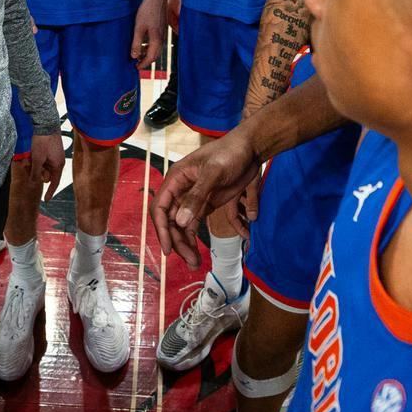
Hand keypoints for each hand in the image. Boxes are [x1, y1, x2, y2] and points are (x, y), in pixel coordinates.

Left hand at [28, 132, 66, 200]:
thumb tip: (34, 183)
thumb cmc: (43, 142)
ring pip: (44, 166)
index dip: (50, 192)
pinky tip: (32, 153)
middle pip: (47, 174)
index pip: (54, 183)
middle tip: (30, 166)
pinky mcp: (51, 150)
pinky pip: (44, 159)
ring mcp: (55, 156)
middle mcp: (58, 162)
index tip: (45, 200)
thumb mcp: (37, 159)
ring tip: (30, 157)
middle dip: (38, 172)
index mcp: (58, 165)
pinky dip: (38, 159)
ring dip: (36, 165)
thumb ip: (36, 172)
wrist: (46, 124)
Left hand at [130, 0, 165, 67]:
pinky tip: (143, 43)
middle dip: (146, 61)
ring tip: (138, 54)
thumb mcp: (138, 28)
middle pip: (155, 55)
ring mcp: (163, 34)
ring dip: (148, 54)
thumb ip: (136, 43)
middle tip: (137, 64)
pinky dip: (150, 47)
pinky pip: (157, 43)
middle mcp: (162, 39)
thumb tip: (134, 56)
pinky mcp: (162, 29)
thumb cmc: (147, 11)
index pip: (151, 58)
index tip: (136, 67)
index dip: (143, 64)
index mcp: (156, 40)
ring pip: (157, 49)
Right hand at [153, 128, 263, 267]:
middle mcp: (181, 190)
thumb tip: (181, 222)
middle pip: (172, 222)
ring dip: (187, 244)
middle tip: (191, 261)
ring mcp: (194, 198)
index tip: (168, 250)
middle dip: (178, 242)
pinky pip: (197, 224)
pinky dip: (198, 238)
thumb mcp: (214, 173)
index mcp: (176, 179)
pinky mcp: (207, 203)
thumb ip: (197, 196)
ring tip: (195, 263)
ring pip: (184, 226)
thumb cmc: (230, 153)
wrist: (250, 148)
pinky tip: (203, 252)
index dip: (162, 230)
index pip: (160, 208)